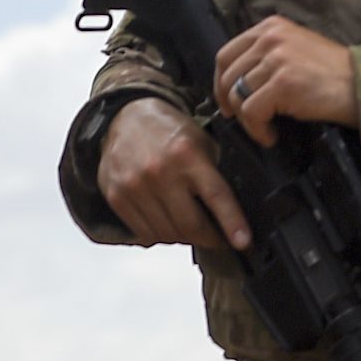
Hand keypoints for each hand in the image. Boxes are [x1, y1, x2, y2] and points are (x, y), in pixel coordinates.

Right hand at [97, 95, 250, 252]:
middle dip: (209, 238)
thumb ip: (214, 173)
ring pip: (168, 234)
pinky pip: (145, 234)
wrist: (125, 118)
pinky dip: (160, 235)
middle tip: (218, 238)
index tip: (243, 242)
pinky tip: (166, 222)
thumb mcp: (200, 141)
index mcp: (186, 154)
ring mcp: (135, 187)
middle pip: (190, 225)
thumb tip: (233, 212)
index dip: (232, 223)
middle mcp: (159, 171)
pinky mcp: (117, 198)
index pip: (216, 195)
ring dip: (184, 237)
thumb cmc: (167, 131)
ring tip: (189, 226)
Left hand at [214, 18, 358, 146]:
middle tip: (246, 120)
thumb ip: (266, 55)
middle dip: (232, 104)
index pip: (226, 54)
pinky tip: (272, 135)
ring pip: (237, 96)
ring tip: (267, 128)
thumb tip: (236, 81)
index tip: (227, 101)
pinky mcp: (282, 82)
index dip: (221, 82)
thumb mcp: (295, 49)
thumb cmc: (332, 74)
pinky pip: (251, 113)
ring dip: (249, 120)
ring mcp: (275, 59)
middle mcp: (270, 38)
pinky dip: (258, 130)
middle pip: (228, 76)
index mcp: (270, 27)